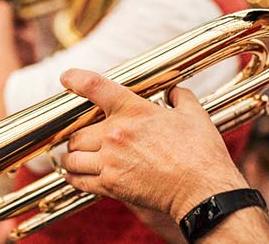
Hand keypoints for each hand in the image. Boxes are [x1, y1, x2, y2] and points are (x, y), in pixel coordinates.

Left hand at [59, 69, 248, 221]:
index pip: (95, 86)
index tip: (66, 78)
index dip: (75, 78)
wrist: (202, 191)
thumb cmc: (202, 153)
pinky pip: (79, 181)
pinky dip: (74, 178)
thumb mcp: (195, 115)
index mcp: (133, 110)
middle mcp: (115, 133)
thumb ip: (181, 98)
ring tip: (77, 159)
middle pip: (77, 132)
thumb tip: (175, 92)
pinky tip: (74, 177)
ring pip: (73, 158)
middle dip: (78, 137)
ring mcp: (110, 161)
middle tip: (82, 140)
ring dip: (73, 158)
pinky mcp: (111, 186)